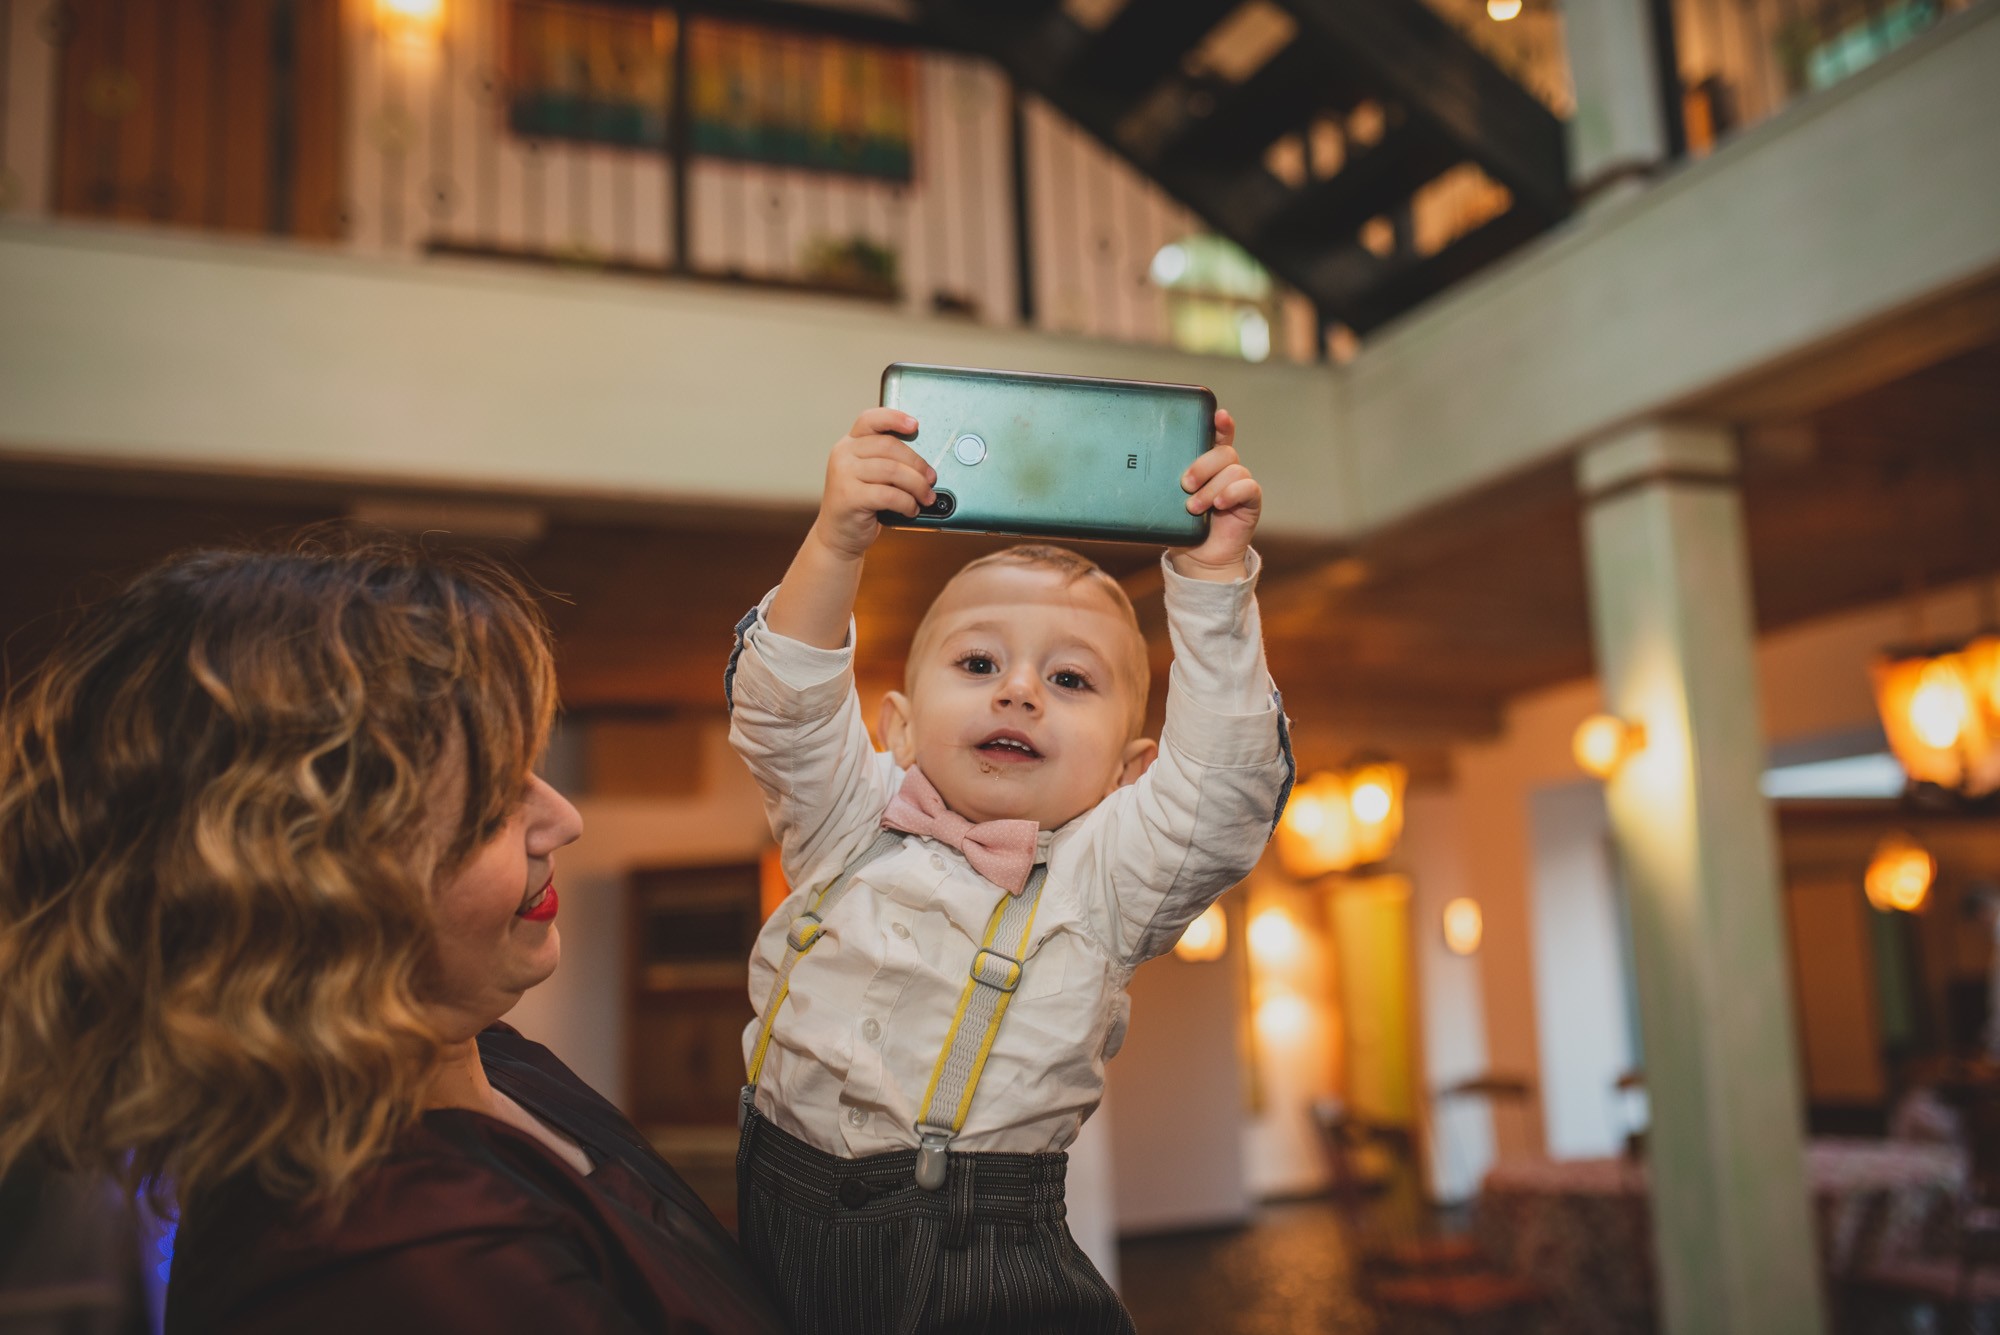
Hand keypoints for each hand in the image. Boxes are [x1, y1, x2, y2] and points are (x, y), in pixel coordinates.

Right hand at [810, 408, 936, 560]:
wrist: (838, 536)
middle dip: (917, 463)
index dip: (894, 418)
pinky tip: (911, 509)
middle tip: (931, 478)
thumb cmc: (860, 505)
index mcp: (850, 444)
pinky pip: (889, 494)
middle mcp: (843, 454)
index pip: (870, 420)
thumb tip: (925, 464)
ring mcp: (843, 474)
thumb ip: (887, 462)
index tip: (915, 425)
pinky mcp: (849, 496)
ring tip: (926, 497)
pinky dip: (907, 503)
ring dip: (917, 485)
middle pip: (889, 446)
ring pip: (892, 470)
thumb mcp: (870, 477)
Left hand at [1171, 409, 1259, 580]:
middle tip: (1184, 483)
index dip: (1220, 424)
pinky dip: (1232, 493)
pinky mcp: (1250, 502)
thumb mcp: (1166, 502)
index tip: (1217, 414)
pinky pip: (1248, 488)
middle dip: (1203, 465)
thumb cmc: (1181, 527)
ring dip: (1211, 488)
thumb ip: (1161, 484)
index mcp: (1207, 465)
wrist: (1197, 559)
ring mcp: (1239, 485)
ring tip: (1194, 507)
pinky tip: (1219, 505)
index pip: (1217, 436)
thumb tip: (1135, 471)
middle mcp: (1225, 471)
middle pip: (1224, 452)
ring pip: (1233, 470)